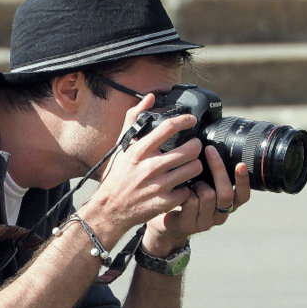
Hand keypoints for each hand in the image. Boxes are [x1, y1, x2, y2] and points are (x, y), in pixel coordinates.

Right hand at [82, 95, 204, 246]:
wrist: (110, 209)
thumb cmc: (116, 176)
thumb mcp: (121, 146)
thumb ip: (134, 119)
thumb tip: (150, 98)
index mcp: (139, 150)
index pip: (169, 128)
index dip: (185, 120)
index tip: (192, 120)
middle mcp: (150, 167)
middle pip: (189, 149)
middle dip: (196, 146)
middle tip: (194, 147)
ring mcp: (158, 185)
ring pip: (193, 169)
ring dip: (195, 166)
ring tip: (191, 166)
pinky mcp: (164, 202)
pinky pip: (188, 190)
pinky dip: (187, 188)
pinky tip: (183, 186)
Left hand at [142, 144, 251, 256]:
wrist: (165, 220)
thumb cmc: (186, 196)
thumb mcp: (202, 184)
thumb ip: (212, 174)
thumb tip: (215, 145)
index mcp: (227, 206)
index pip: (243, 196)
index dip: (243, 181)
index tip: (240, 164)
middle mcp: (220, 215)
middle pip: (226, 193)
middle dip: (219, 169)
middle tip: (210, 150)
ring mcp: (205, 222)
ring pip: (208, 195)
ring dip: (198, 182)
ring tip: (190, 180)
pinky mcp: (189, 225)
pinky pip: (191, 201)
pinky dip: (185, 190)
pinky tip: (179, 189)